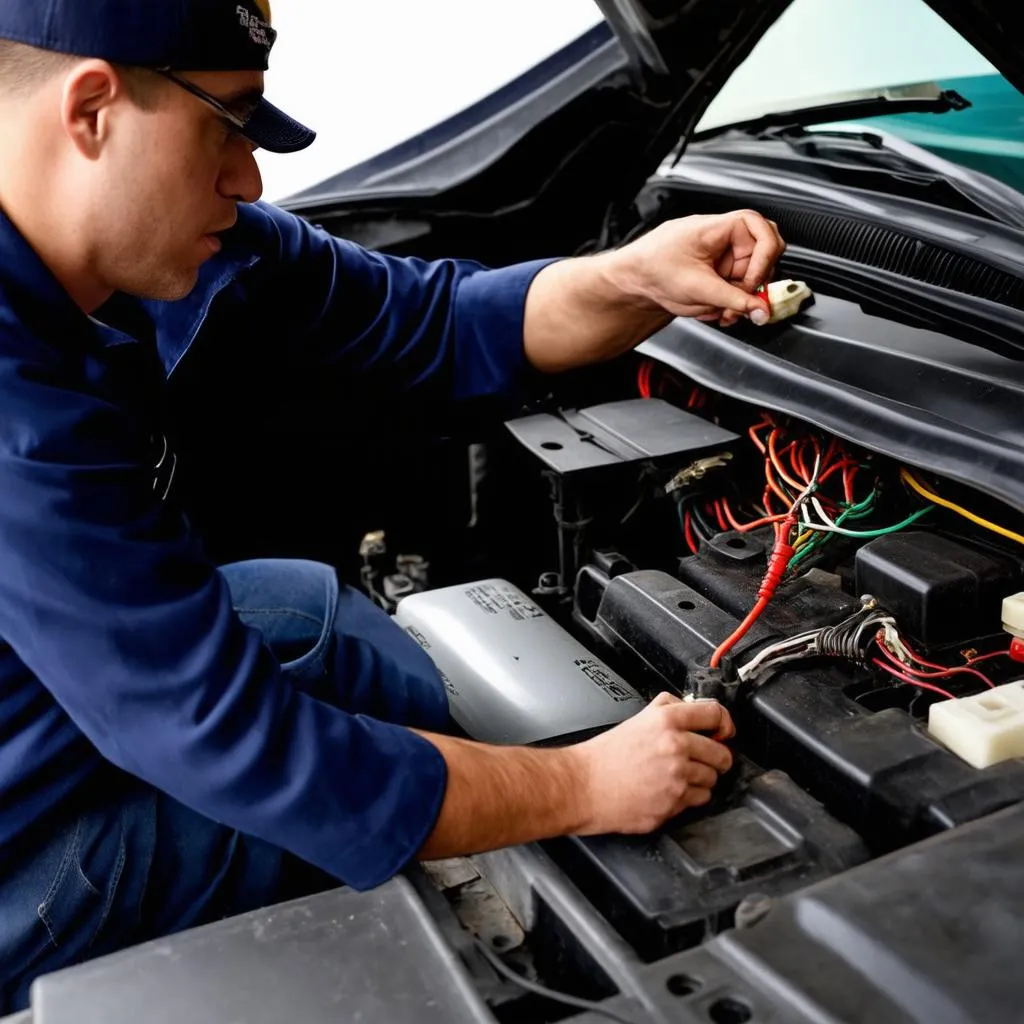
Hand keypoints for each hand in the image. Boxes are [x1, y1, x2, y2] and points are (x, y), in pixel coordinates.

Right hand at [571, 692, 734, 834]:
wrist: (584, 786)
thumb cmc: (605, 756)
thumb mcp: (637, 719)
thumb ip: (668, 708)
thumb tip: (692, 708)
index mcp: (667, 721)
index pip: (716, 714)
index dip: (724, 723)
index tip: (724, 731)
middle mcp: (676, 747)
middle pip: (722, 753)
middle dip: (716, 757)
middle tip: (703, 758)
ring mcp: (677, 778)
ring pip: (712, 780)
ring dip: (701, 779)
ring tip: (678, 776)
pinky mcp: (674, 804)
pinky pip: (698, 801)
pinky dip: (689, 798)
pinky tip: (669, 790)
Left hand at [609, 211, 785, 327]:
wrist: (633, 280)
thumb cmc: (653, 269)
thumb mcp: (698, 288)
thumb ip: (733, 300)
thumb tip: (761, 310)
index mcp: (719, 227)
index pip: (763, 231)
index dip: (764, 258)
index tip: (754, 282)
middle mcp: (723, 237)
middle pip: (763, 256)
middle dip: (752, 284)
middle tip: (739, 301)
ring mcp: (722, 255)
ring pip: (751, 276)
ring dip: (739, 298)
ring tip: (719, 310)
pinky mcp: (718, 271)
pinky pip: (736, 287)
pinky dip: (729, 302)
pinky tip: (713, 308)